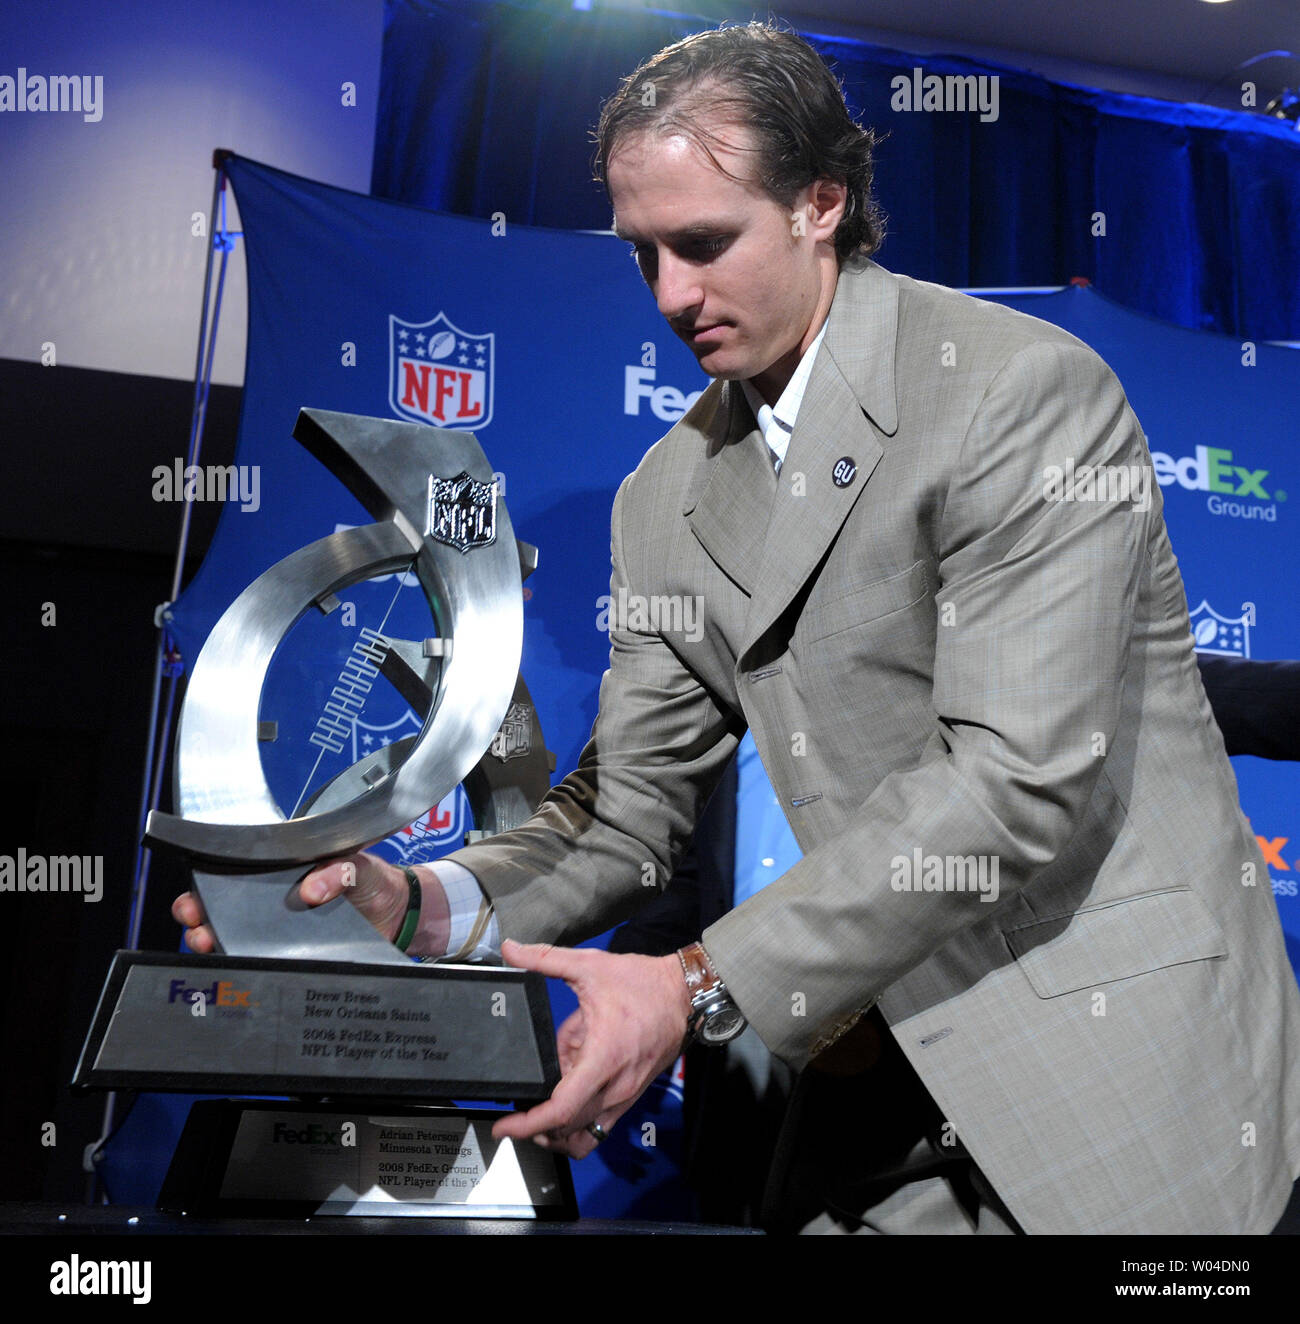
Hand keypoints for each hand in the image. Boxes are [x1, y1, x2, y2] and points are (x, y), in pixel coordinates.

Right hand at [171, 852, 448, 953]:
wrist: (395, 912)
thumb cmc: (371, 878)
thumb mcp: (357, 862)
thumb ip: (338, 867)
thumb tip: (313, 887)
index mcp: (280, 870)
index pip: (233, 873)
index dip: (208, 883)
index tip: (197, 893)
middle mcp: (271, 901)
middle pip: (223, 909)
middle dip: (200, 916)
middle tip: (197, 922)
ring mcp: (280, 931)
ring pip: (236, 938)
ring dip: (216, 942)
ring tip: (210, 944)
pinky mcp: (294, 954)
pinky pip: (266, 961)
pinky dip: (251, 966)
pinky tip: (244, 968)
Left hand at [490, 939, 691, 1158]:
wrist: (685, 994)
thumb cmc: (643, 983)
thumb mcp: (590, 965)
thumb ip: (545, 959)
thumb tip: (510, 949)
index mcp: (603, 1057)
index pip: (561, 1109)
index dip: (527, 1124)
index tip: (505, 1126)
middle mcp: (616, 1086)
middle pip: (567, 1128)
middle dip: (536, 1124)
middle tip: (515, 1108)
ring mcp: (626, 1095)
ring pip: (584, 1134)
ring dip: (558, 1130)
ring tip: (540, 1106)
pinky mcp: (632, 1096)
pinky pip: (602, 1125)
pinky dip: (579, 1120)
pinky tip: (570, 1090)